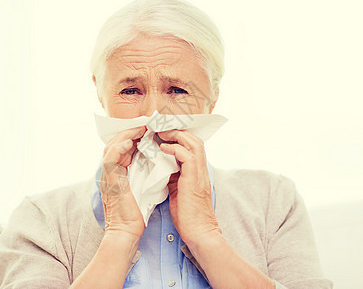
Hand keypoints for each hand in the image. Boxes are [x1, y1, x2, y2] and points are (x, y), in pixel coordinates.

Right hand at [100, 125, 146, 240]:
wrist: (126, 232)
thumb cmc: (134, 214)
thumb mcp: (140, 189)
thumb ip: (142, 174)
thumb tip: (155, 162)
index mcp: (117, 173)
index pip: (121, 148)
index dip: (132, 137)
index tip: (146, 130)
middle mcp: (110, 172)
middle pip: (115, 143)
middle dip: (129, 132)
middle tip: (144, 125)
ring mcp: (108, 176)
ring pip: (112, 147)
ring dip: (126, 136)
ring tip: (140, 129)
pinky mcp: (110, 181)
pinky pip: (111, 158)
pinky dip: (120, 148)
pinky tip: (131, 141)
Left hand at [158, 129, 220, 246]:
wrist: (199, 233)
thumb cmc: (188, 216)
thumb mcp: (178, 191)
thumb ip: (173, 177)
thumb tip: (161, 166)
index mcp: (197, 171)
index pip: (192, 145)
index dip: (179, 136)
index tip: (163, 133)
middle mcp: (201, 169)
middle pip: (195, 139)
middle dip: (177, 131)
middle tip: (161, 129)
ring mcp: (199, 174)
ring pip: (193, 143)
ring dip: (176, 135)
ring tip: (161, 134)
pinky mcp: (194, 180)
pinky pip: (186, 156)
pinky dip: (174, 149)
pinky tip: (163, 148)